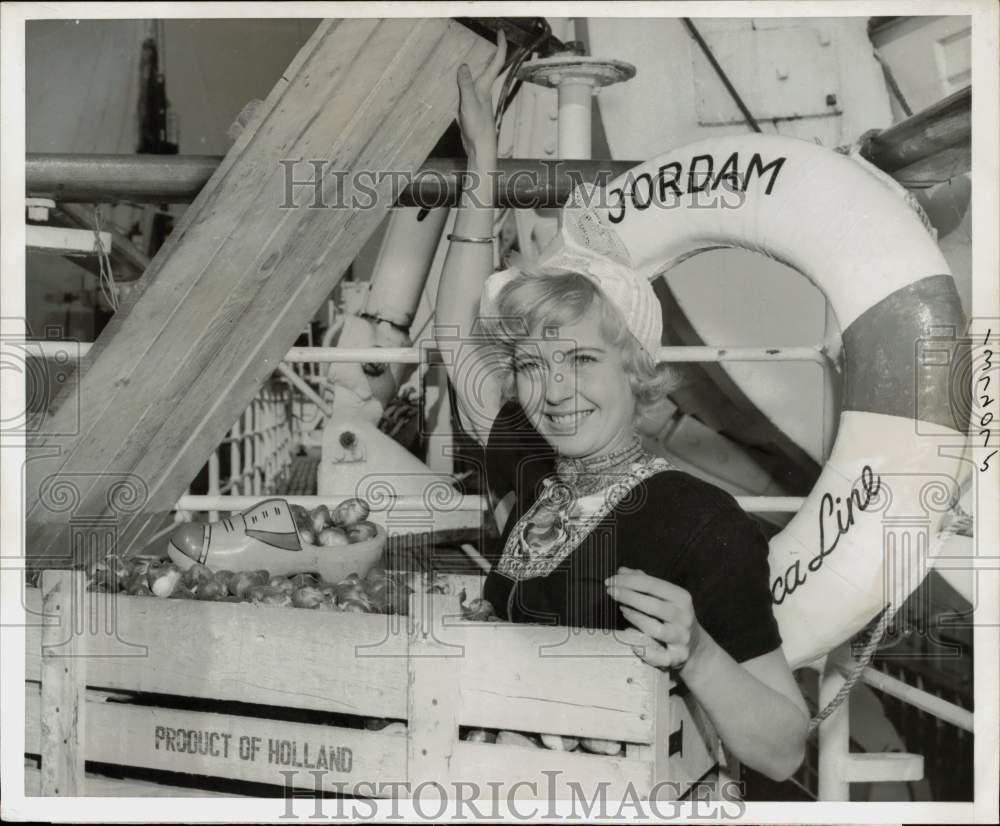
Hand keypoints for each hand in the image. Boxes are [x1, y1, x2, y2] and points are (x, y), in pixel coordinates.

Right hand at [456, 30, 506, 162]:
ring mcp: (478, 98)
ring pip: (478, 76)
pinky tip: (455, 81)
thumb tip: (463, 66)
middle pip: (489, 66)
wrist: (480, 147)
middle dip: (490, 51)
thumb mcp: (470, 104)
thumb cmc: (478, 127)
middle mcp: (484, 89)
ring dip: (476, 65)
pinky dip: (463, 80)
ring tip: (468, 53)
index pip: (497, 61)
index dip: (501, 45)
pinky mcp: (471, 106)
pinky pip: (468, 88)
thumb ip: (466, 85)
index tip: (500, 32)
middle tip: (487, 38)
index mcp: (485, 86)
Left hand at [605, 566, 702, 672]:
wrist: (696, 646)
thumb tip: (621, 571)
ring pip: (655, 630)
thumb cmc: (674, 616)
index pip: (653, 585)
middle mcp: (684, 618)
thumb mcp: (666, 597)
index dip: (629, 581)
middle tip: (610, 592)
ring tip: (622, 610)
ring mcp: (681, 639)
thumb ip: (644, 583)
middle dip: (628, 597)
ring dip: (635, 619)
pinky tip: (631, 642)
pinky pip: (659, 657)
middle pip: (653, 606)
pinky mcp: (678, 657)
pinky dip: (644, 651)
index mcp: (682, 598)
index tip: (611, 580)